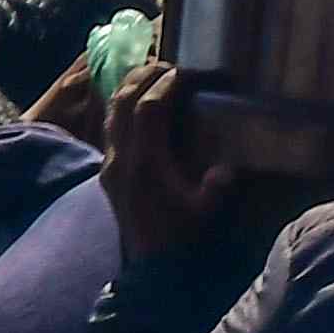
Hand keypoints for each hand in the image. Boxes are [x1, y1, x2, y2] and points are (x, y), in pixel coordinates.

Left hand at [92, 66, 225, 262]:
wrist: (148, 269)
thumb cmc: (180, 239)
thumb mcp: (205, 212)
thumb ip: (215, 187)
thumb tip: (226, 168)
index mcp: (145, 164)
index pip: (148, 111)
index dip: (165, 86)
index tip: (183, 72)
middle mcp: (121, 160)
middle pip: (123, 103)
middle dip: (142, 77)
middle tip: (165, 63)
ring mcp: (110, 166)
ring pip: (110, 115)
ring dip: (127, 89)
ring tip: (148, 74)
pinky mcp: (106, 174)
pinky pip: (108, 130)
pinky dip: (119, 109)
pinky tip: (135, 104)